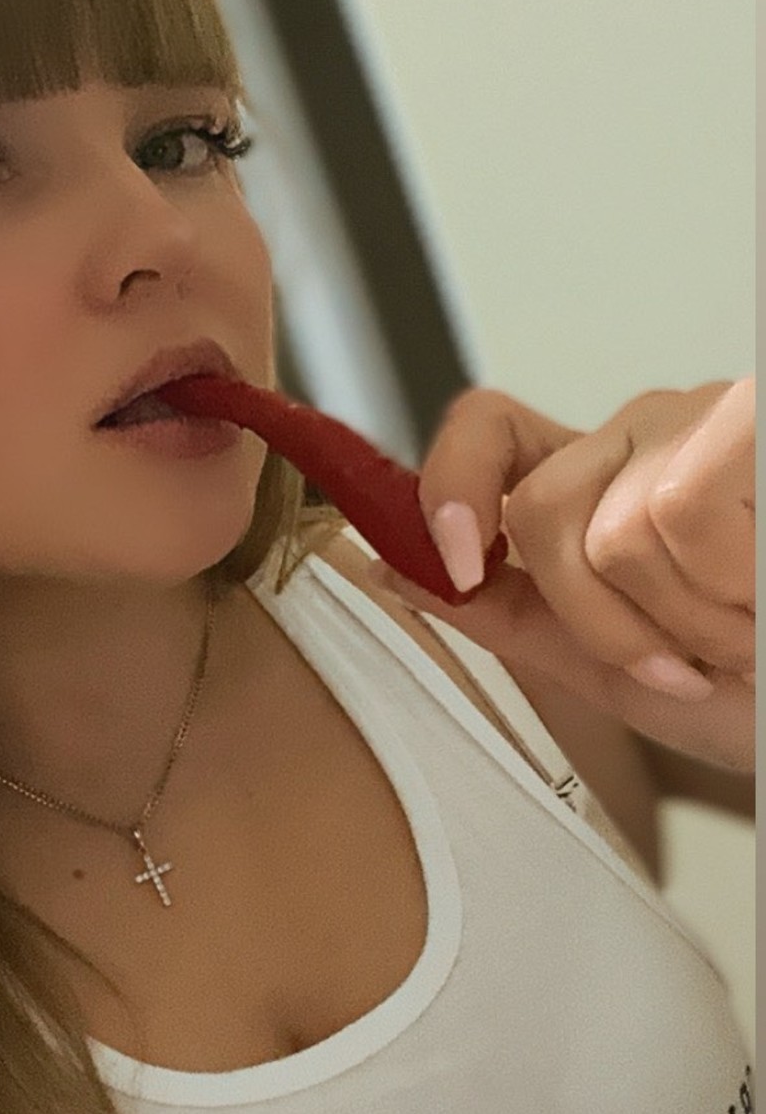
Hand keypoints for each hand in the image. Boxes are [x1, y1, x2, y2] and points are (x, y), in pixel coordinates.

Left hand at [374, 380, 754, 771]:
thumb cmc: (751, 694)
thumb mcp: (612, 668)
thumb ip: (506, 613)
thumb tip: (386, 565)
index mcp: (596, 481)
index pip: (486, 428)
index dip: (448, 485)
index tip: (456, 565)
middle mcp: (649, 432)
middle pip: (542, 509)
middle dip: (606, 622)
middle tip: (686, 660)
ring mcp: (712, 419)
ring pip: (617, 527)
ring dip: (686, 623)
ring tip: (746, 638)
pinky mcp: (753, 422)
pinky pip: (678, 511)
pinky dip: (722, 592)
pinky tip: (763, 611)